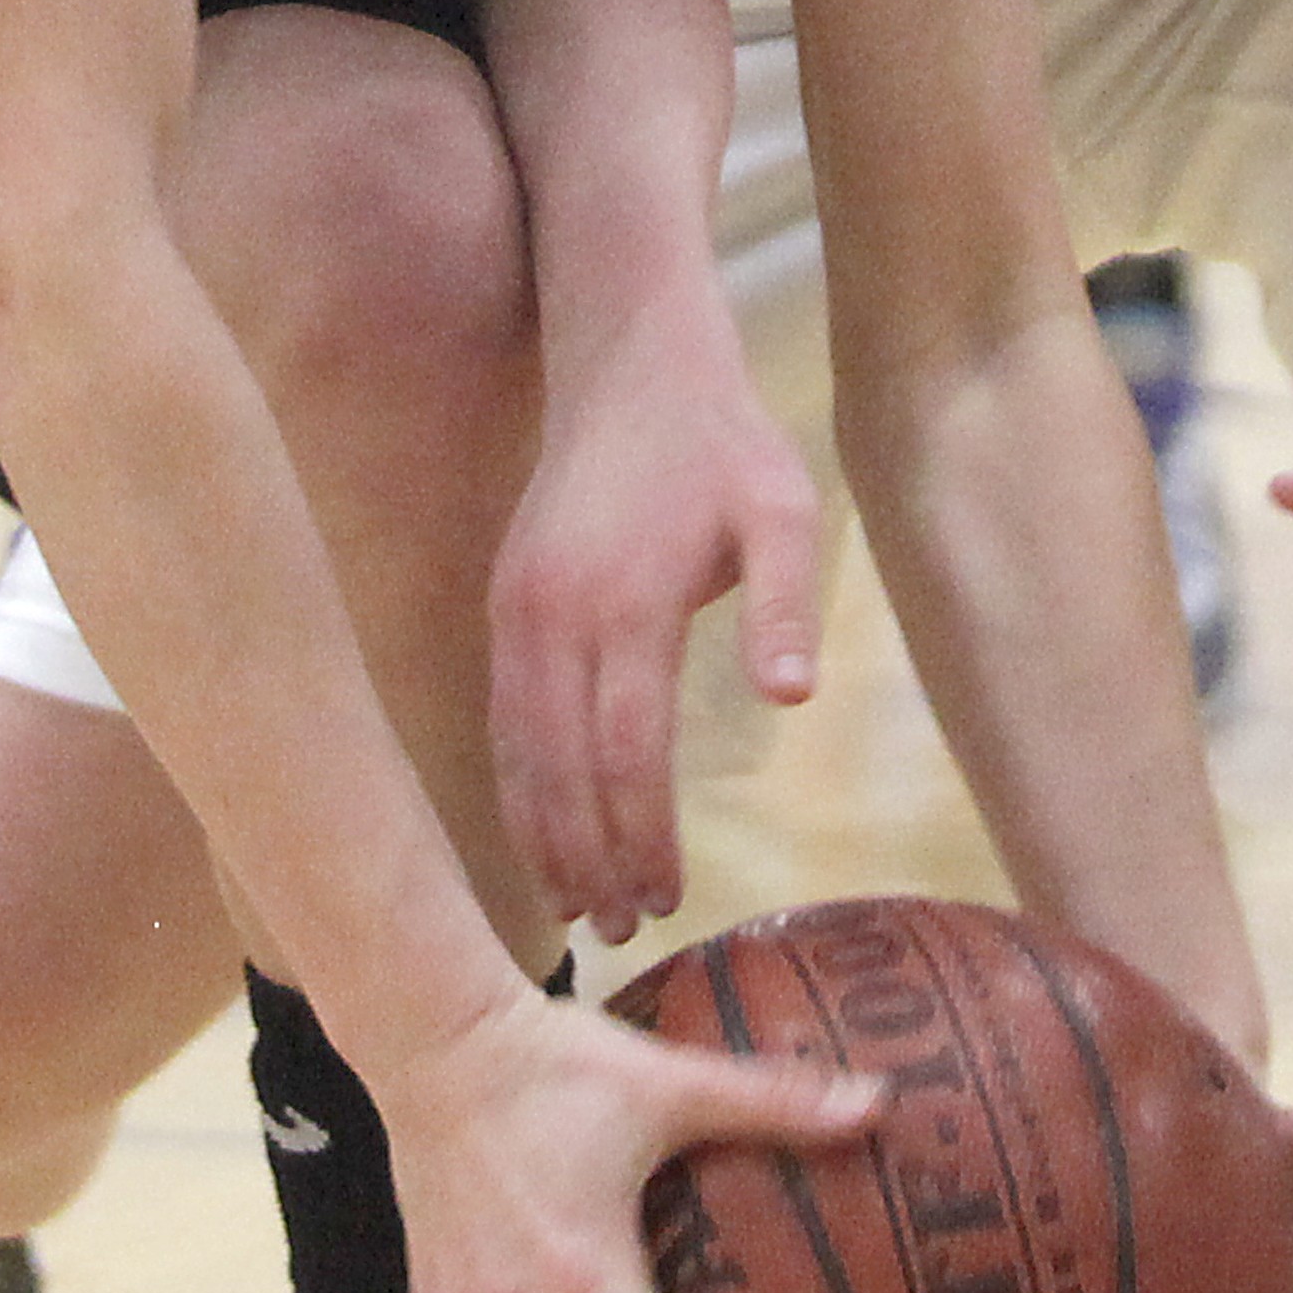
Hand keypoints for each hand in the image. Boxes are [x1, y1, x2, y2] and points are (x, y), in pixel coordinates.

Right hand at [489, 385, 828, 940]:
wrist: (629, 362)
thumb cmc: (722, 443)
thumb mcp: (782, 508)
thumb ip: (785, 604)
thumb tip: (791, 700)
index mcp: (625, 602)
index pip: (625, 752)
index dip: (641, 835)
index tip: (668, 896)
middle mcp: (554, 616)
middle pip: (559, 768)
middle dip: (587, 858)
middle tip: (622, 930)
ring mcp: (517, 611)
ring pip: (515, 750)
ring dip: (541, 835)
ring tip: (577, 908)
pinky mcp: (503, 604)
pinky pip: (501, 715)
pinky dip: (515, 784)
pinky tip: (540, 830)